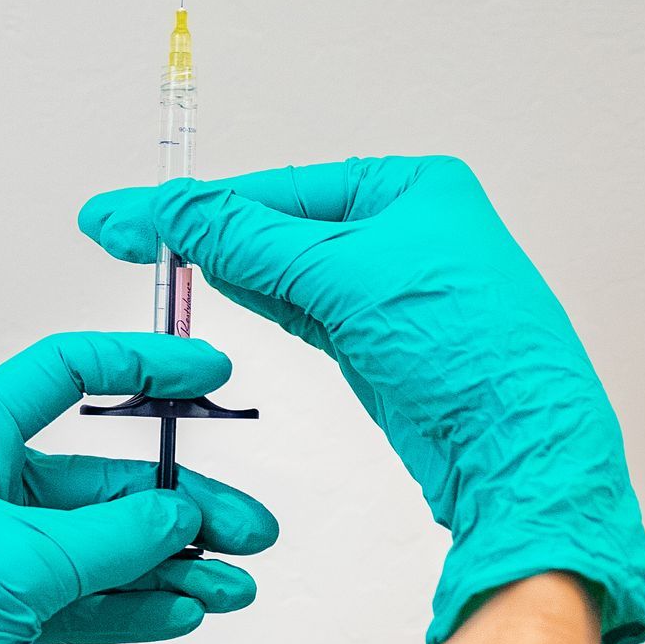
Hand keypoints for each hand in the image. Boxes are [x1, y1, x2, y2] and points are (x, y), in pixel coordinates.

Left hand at [0, 332, 278, 643]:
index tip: (205, 375)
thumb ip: (110, 536)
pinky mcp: (1, 616)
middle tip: (248, 532)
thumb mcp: (19, 565)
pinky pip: (85, 600)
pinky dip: (134, 605)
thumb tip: (179, 517)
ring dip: (171, 565)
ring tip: (235, 585)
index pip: (63, 375)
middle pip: (102, 482)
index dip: (139, 367)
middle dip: (180, 507)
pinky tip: (185, 611)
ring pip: (103, 548)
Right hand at [79, 156, 644, 643]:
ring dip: (228, 267)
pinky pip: (308, 312)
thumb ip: (251, 239)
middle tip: (124, 233)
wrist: (520, 455)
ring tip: (153, 257)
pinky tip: (219, 288)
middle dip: (207, 231)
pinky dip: (263, 301)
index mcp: (415, 189)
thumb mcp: (345, 277)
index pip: (283, 188)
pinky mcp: (386, 348)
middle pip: (282, 225)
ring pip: (291, 272)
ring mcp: (396, 293)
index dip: (201, 204)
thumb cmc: (473, 353)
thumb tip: (178, 208)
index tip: (131, 213)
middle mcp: (409, 232)